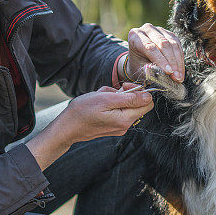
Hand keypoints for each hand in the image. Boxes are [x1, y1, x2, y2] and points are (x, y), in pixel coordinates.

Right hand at [25, 83, 152, 169]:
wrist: (67, 127)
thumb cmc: (83, 111)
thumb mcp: (106, 99)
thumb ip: (130, 99)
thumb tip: (148, 97)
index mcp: (126, 119)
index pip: (147, 103)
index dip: (140, 91)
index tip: (125, 87)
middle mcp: (125, 125)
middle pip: (138, 104)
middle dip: (127, 94)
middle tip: (113, 91)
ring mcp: (119, 127)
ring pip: (127, 106)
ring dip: (117, 98)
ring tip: (102, 99)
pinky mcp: (113, 126)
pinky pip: (119, 111)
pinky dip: (111, 104)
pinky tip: (100, 105)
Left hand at [125, 23, 184, 82]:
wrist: (140, 59)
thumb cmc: (138, 64)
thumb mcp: (139, 69)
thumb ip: (148, 70)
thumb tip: (161, 73)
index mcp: (135, 35)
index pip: (150, 47)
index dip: (160, 60)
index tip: (169, 72)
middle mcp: (147, 29)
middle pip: (163, 44)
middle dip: (171, 61)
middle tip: (176, 76)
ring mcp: (160, 30)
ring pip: (173, 44)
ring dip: (178, 62)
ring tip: (179, 76)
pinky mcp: (170, 34)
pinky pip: (178, 46)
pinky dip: (180, 60)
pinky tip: (180, 71)